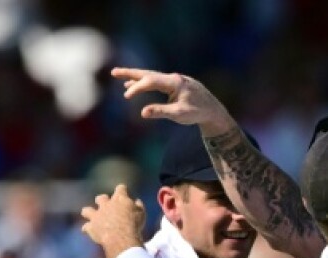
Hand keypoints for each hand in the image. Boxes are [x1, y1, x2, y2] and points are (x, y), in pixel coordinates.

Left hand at [80, 185, 145, 257]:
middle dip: (103, 201)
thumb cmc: (134, 225)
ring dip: (89, 213)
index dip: (122, 190)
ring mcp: (96, 216)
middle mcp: (106, 205)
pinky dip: (89, 229)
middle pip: (101, 198)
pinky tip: (91, 231)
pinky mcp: (91, 227)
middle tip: (108, 206)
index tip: (124, 191)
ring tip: (93, 217)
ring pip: (87, 211)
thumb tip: (137, 201)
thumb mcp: (142, 214)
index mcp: (120, 199)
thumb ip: (138, 206)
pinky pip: (86, 227)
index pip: (120, 188)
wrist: (121, 238)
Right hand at [111, 67, 235, 134]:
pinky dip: (146, 83)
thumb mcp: (179, 115)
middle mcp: (175, 78)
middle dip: (131, 74)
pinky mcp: (177, 85)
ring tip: (120, 78)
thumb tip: (142, 112)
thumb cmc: (198, 113)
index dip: (137, 87)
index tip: (127, 96)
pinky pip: (158, 81)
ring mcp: (176, 80)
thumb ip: (161, 112)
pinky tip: (137, 85)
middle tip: (114, 72)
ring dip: (136, 77)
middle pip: (149, 74)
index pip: (151, 81)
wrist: (214, 111)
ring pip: (152, 76)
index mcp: (175, 83)